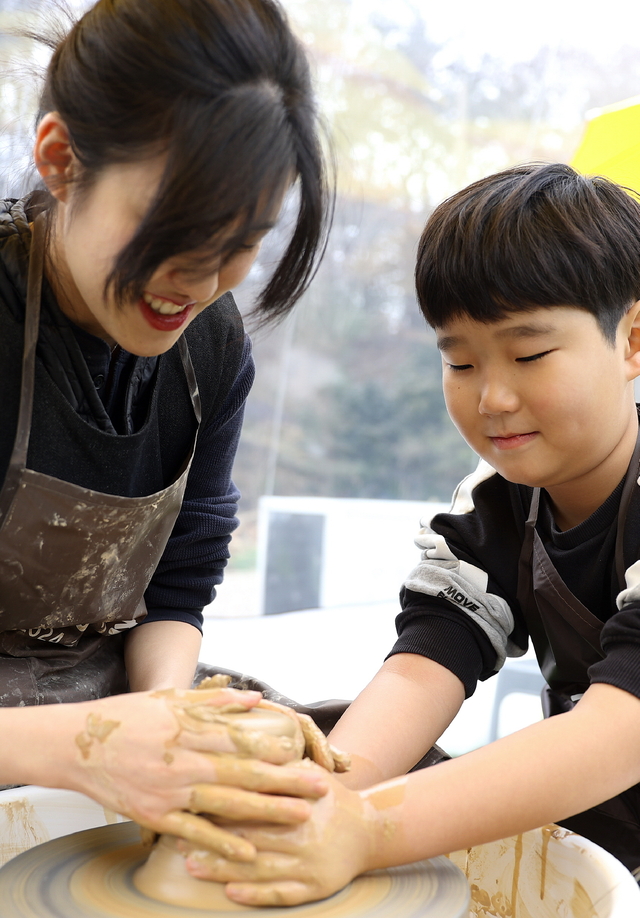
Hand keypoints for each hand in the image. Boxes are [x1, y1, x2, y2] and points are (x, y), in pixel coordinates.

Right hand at [63, 686, 327, 860]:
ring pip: (227, 803)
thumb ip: (213, 699)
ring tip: (301, 816)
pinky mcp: (154, 815)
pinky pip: (194, 832)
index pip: (243, 740)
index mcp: (189, 729)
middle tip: (320, 788)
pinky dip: (223, 843)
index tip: (305, 755)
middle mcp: (184, 761)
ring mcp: (170, 791)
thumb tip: (253, 699)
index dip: (276, 749)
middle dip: (286, 782)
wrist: (75, 744)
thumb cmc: (124, 716)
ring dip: (267, 812)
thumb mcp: (169, 698)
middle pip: (245, 772)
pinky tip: (249, 852)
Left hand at [181, 766, 376, 905]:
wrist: (370, 832)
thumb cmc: (331, 799)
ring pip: (260, 867)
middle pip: (251, 836)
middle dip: (212, 837)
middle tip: (179, 837)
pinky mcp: (316, 887)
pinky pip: (282, 894)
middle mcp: (305, 833)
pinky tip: (231, 893)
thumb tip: (246, 746)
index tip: (192, 803)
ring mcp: (310, 863)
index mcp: (299, 802)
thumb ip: (283, 765)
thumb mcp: (311, 775)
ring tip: (191, 865)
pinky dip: (255, 894)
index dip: (221, 804)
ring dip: (223, 868)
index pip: (254, 803)